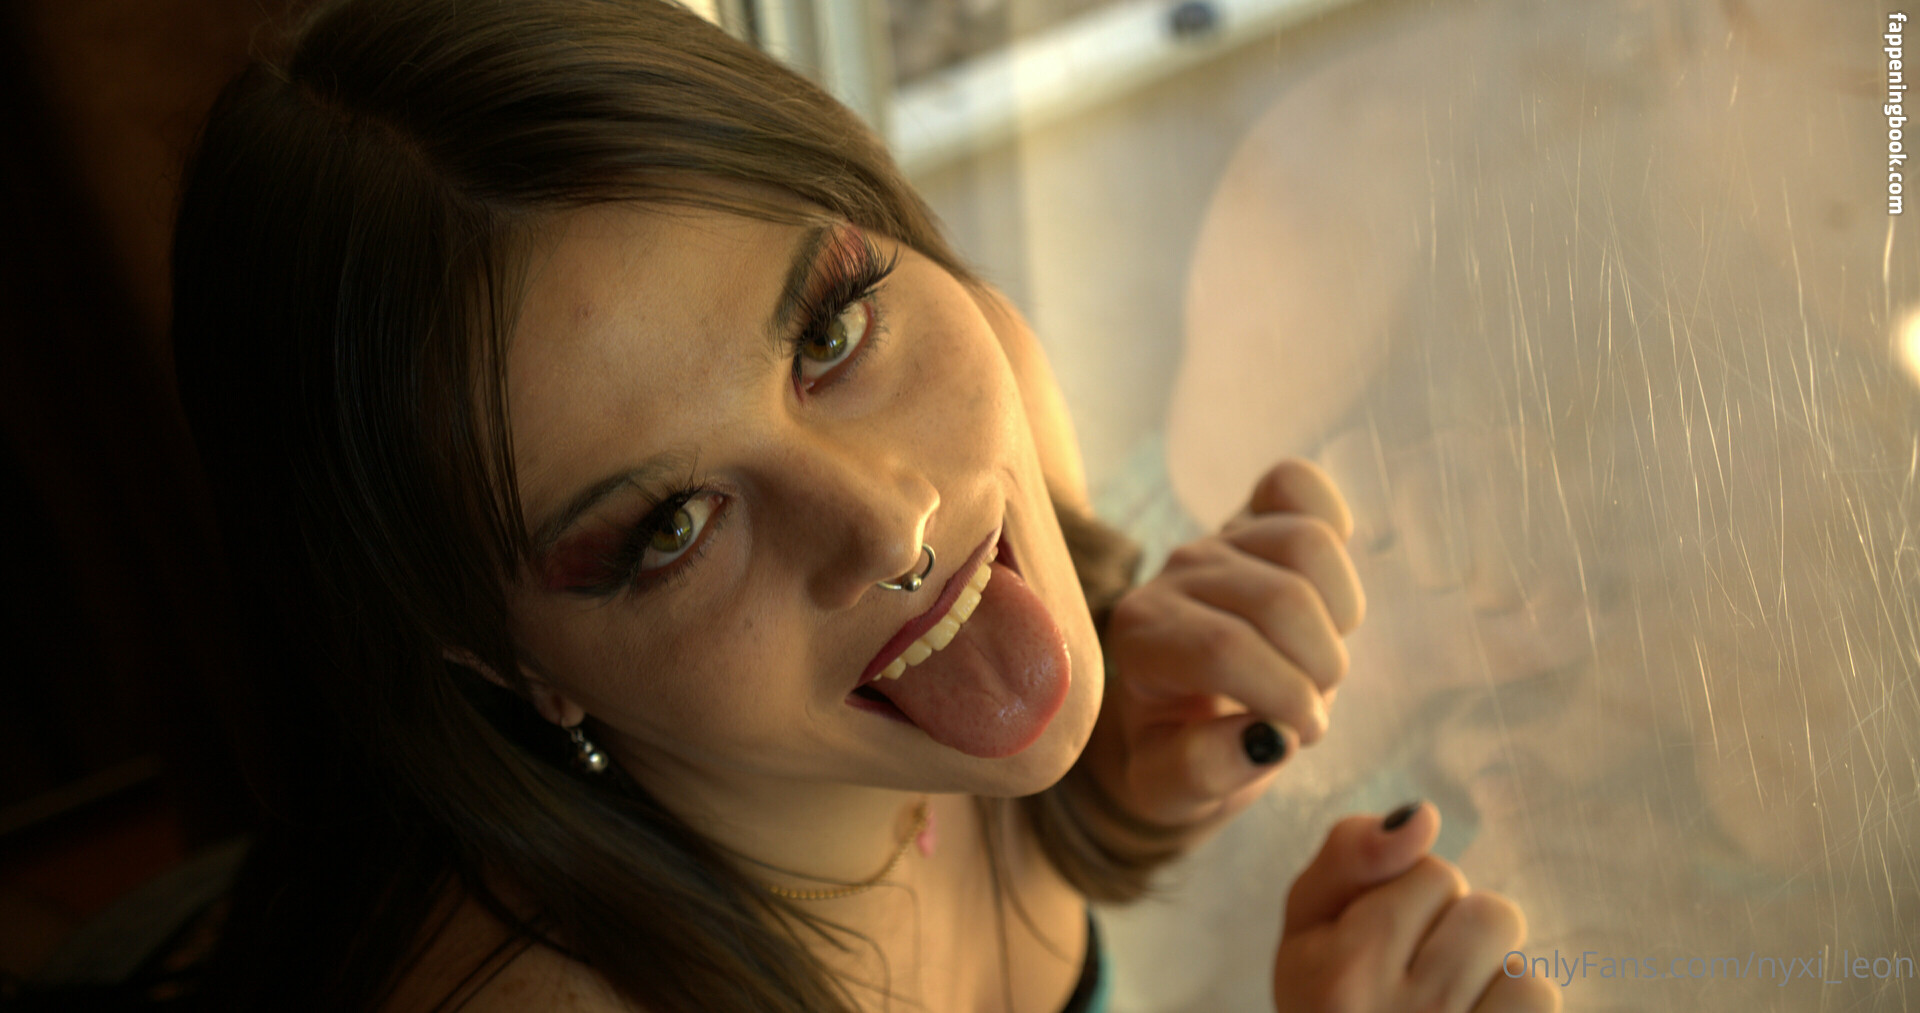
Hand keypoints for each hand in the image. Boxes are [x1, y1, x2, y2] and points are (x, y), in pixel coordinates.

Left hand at [1086, 459, 1364, 826]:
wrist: (1178, 711)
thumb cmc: (1177, 750)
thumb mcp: (1170, 787)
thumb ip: (1202, 772)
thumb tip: (1264, 740)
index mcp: (1142, 637)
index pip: (1224, 648)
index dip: (1284, 697)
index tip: (1299, 735)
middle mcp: (1175, 576)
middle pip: (1281, 598)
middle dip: (1318, 668)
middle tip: (1310, 709)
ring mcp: (1219, 540)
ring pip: (1306, 543)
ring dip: (1338, 615)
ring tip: (1320, 658)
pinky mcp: (1256, 517)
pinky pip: (1297, 484)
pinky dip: (1331, 518)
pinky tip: (1328, 584)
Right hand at [1274, 804, 1558, 1012]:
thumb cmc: (1327, 996)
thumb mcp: (1308, 924)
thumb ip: (1351, 854)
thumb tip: (1422, 815)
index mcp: (1344, 969)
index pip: (1436, 873)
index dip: (1416, 899)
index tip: (1385, 944)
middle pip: (1490, 915)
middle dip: (1461, 937)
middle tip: (1418, 979)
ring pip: (1520, 965)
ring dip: (1491, 979)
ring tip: (1448, 1006)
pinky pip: (1537, 1001)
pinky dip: (1512, 1008)